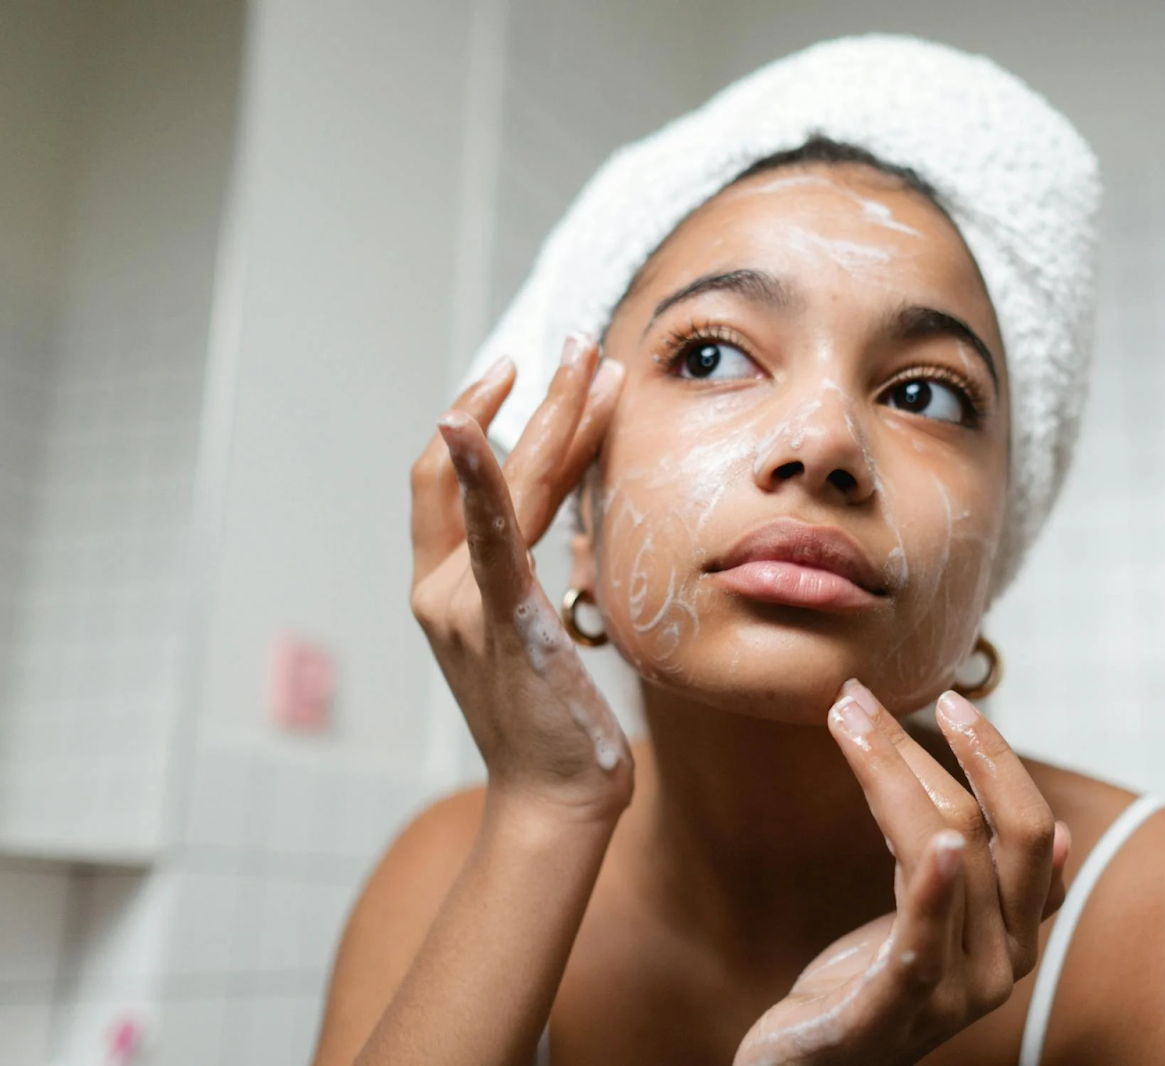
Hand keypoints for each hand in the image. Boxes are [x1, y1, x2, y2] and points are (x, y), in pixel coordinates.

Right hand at [409, 336, 632, 818]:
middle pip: (480, 468)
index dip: (490, 423)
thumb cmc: (557, 727)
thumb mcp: (539, 639)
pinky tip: (471, 423)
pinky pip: (486, 536)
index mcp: (449, 591)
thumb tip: (574, 530)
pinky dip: (476, 475)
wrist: (553, 800)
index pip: (459, 485)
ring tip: (588, 361)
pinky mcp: (496, 618)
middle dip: (534, 400)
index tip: (534, 376)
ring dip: (547, 416)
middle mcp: (441, 588)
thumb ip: (536, 582)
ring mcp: (461, 602)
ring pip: (502, 486)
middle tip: (579, 346)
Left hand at [733, 681, 1070, 1065]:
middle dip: (934, 754)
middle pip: (988, 834)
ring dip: (893, 776)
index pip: (1028, 829)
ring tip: (847, 719)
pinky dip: (935, 891)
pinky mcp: (890, 1019)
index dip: (996, 761)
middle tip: (861, 697)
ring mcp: (953, 997)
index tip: (952, 701)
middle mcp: (1000, 966)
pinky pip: (923, 946)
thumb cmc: (866, 987)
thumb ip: (972, 872)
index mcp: (1013, 935)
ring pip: (948, 861)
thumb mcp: (926, 919)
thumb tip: (1058, 830)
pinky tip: (938, 846)